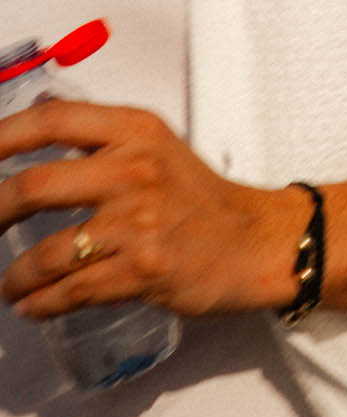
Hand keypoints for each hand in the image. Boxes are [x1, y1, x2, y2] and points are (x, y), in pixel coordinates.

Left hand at [0, 99, 305, 319]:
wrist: (252, 240)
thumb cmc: (200, 196)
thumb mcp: (156, 145)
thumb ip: (101, 133)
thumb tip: (38, 111)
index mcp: (136, 131)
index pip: (54, 120)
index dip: (4, 136)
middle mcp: (135, 169)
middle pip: (34, 186)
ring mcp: (138, 222)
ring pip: (46, 253)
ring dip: (15, 276)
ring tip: (11, 284)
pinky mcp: (142, 269)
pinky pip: (70, 291)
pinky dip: (41, 303)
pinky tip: (33, 305)